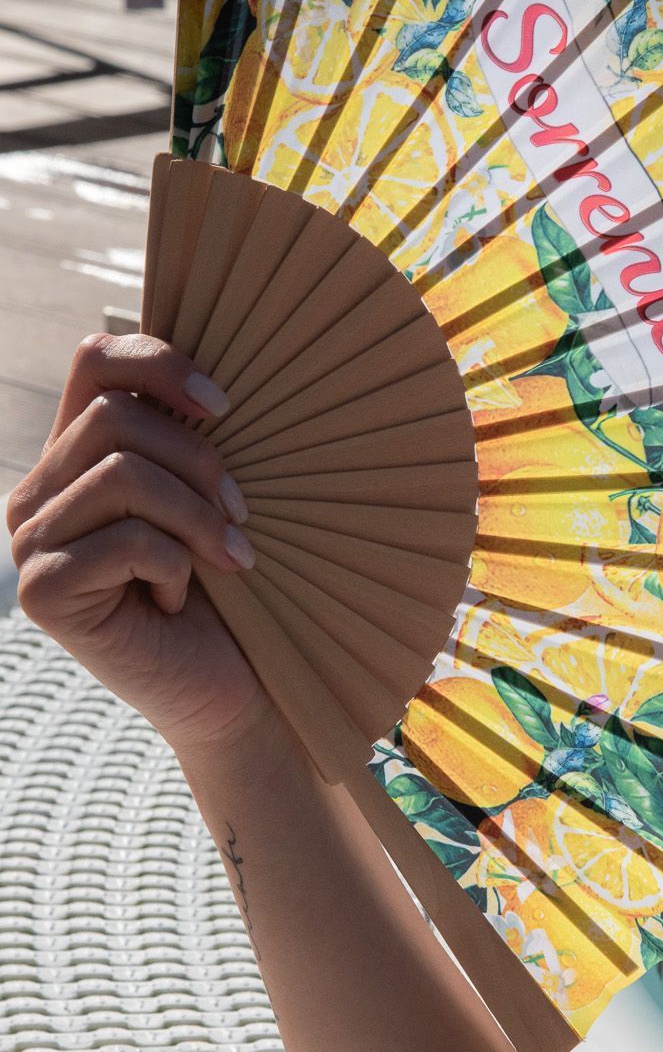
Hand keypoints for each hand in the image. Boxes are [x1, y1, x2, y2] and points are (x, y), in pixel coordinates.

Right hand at [7, 332, 273, 757]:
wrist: (224, 690)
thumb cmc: (223, 595)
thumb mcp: (204, 501)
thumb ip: (184, 441)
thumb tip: (212, 384)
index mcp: (72, 459)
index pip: (93, 361)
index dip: (160, 362)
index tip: (227, 406)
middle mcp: (37, 494)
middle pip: (115, 417)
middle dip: (199, 462)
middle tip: (242, 516)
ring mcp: (30, 543)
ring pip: (122, 474)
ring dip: (196, 517)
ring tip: (228, 559)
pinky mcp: (43, 591)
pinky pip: (127, 540)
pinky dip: (175, 568)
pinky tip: (176, 601)